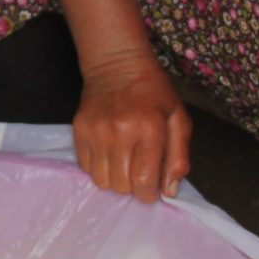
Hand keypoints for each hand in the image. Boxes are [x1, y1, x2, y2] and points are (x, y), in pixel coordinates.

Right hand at [71, 52, 190, 201]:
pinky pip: (87, 168)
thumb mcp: (178, 119)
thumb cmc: (154, 93)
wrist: (117, 65)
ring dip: (115, 179)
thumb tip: (169, 191)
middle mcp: (120, 133)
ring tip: (123, 162)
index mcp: (149, 130)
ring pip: (102, 181)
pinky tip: (109, 153)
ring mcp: (96, 133)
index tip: (153, 187)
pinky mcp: (79, 132)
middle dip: (133, 186)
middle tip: (139, 170)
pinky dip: (99, 168)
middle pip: (122, 186)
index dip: (150, 193)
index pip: (145, 183)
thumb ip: (179, 156)